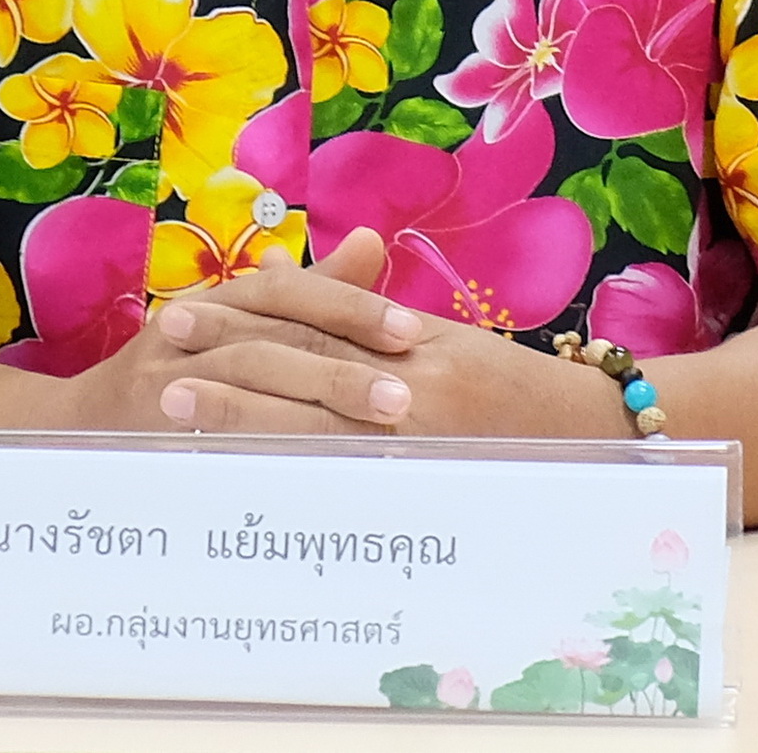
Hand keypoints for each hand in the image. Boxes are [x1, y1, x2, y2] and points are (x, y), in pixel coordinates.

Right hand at [49, 233, 422, 436]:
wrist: (77, 427)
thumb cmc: (176, 375)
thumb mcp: (240, 326)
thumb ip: (310, 293)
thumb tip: (372, 243)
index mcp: (216, 303)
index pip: (285, 293)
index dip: (348, 306)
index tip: (409, 332)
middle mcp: (186, 332)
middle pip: (272, 340)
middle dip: (343, 365)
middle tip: (404, 393)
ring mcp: (162, 382)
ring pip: (245, 380)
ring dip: (315, 399)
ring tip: (375, 420)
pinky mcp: (148, 432)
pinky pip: (211, 436)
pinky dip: (262, 444)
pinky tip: (310, 461)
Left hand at [147, 230, 629, 441]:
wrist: (596, 433)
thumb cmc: (512, 388)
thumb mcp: (440, 341)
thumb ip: (363, 317)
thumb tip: (281, 280)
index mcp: (410, 338)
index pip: (315, 316)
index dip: (247, 310)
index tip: (188, 308)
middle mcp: (410, 378)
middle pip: (302, 360)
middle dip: (227, 355)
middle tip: (161, 346)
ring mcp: (418, 432)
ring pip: (312, 418)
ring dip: (239, 412)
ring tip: (174, 405)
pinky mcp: (425, 478)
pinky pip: (346, 478)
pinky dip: (290, 473)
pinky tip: (239, 475)